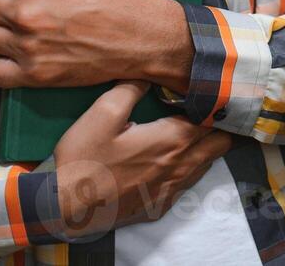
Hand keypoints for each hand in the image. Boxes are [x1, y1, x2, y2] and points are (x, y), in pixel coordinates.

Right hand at [52, 81, 231, 238]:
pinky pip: (186, 185)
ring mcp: (170, 191)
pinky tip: (170, 161)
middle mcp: (179, 167)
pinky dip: (187, 170)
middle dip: (219, 128)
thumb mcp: (102, 114)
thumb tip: (149, 76)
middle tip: (208, 114)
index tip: (212, 96)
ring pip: (205, 166)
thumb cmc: (85, 159)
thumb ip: (130, 90)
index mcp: (172, 140)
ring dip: (204, 149)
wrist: (65, 208)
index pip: (212, 121)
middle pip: (219, 146)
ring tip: (192, 134)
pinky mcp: (158, 207)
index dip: (216, 107)